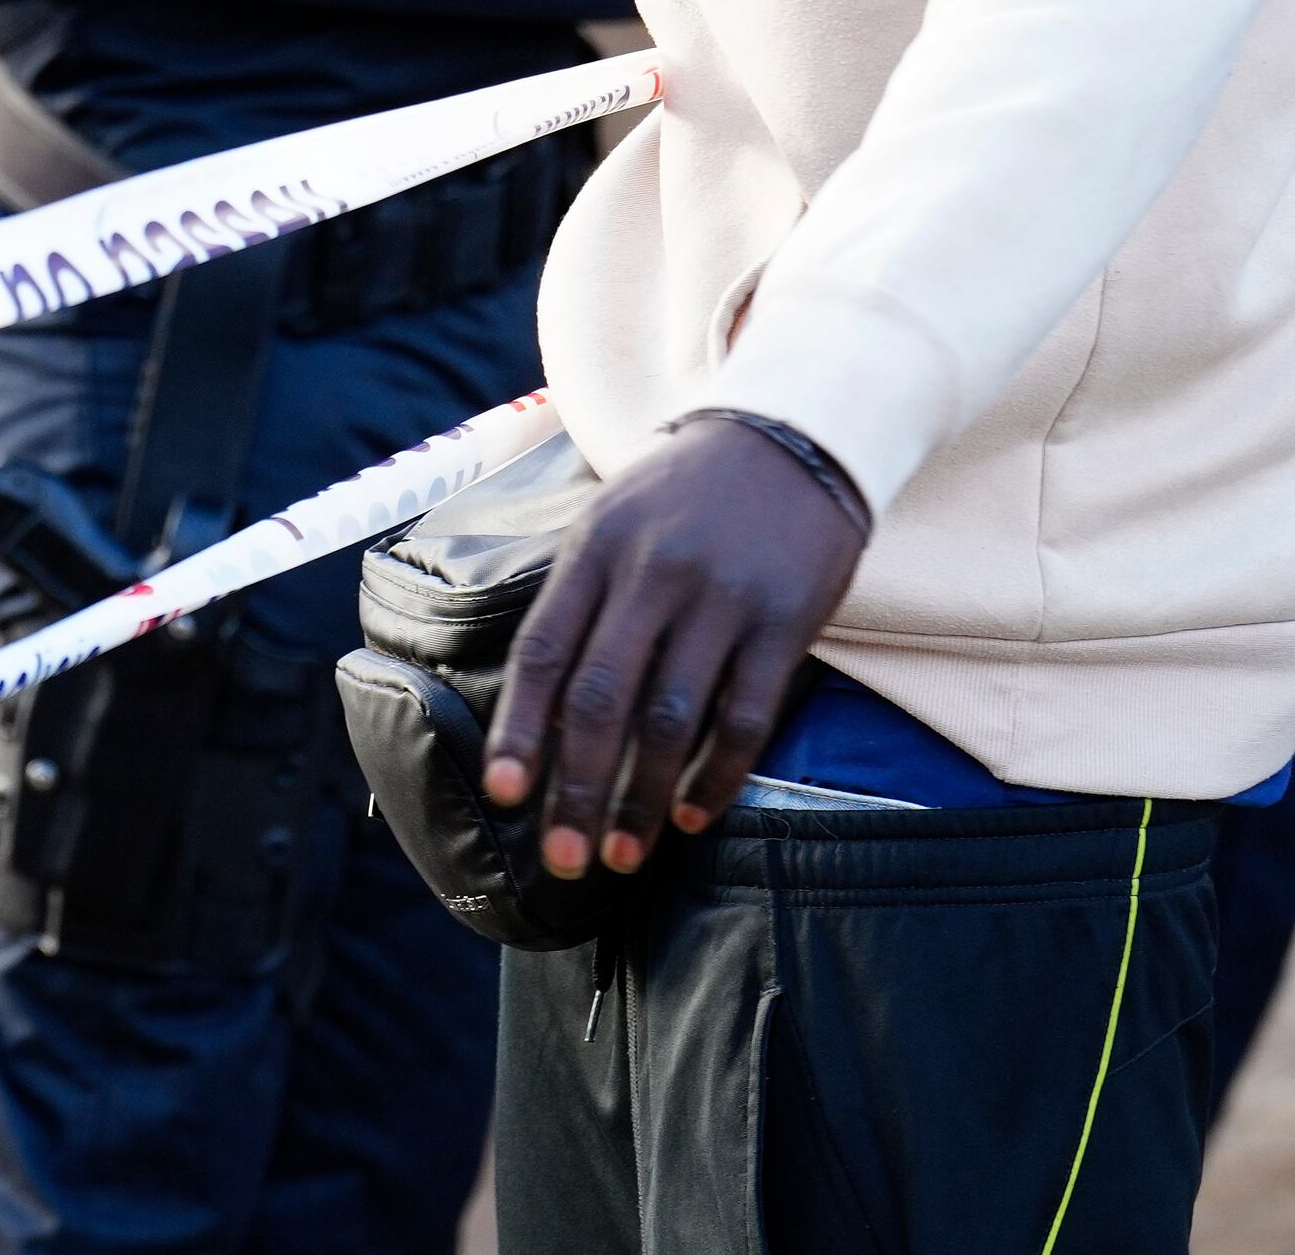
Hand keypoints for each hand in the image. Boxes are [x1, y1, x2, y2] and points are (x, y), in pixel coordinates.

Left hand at [479, 415, 871, 877]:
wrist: (791, 435)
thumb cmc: (685, 493)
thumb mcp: (612, 518)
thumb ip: (579, 599)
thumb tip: (536, 707)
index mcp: (597, 548)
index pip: (544, 651)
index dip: (519, 729)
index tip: (503, 794)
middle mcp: (653, 573)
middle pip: (601, 698)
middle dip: (576, 788)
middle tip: (562, 859)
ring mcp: (721, 598)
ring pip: (672, 719)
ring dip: (644, 799)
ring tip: (623, 853)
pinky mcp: (785, 621)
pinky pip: (745, 716)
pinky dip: (717, 775)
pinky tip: (695, 815)